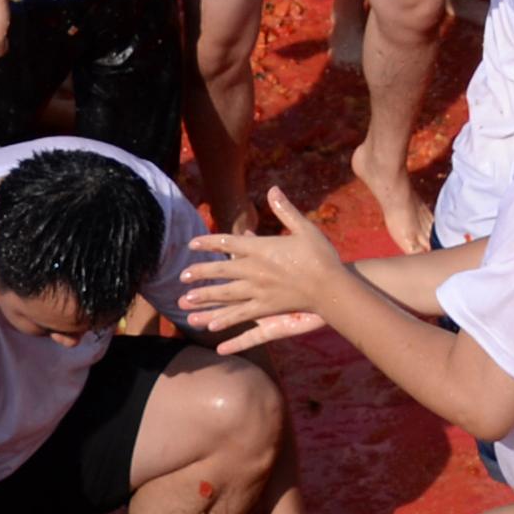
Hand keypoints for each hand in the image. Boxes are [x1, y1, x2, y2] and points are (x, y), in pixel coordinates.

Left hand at [182, 186, 344, 349]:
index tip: (193, 244)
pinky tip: (210, 325)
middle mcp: (256, 270)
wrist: (331, 287)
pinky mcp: (266, 308)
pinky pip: (240, 315)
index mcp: (262, 248)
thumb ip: (285, 210)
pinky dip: (224, 320)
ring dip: (204, 297)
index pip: (229, 242)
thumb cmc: (321, 255)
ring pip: (225, 294)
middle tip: (182, 277)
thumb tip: (273, 189)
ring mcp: (259, 291)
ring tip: (185, 301)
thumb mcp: (305, 228)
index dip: (209, 242)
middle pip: (221, 270)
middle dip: (200, 273)